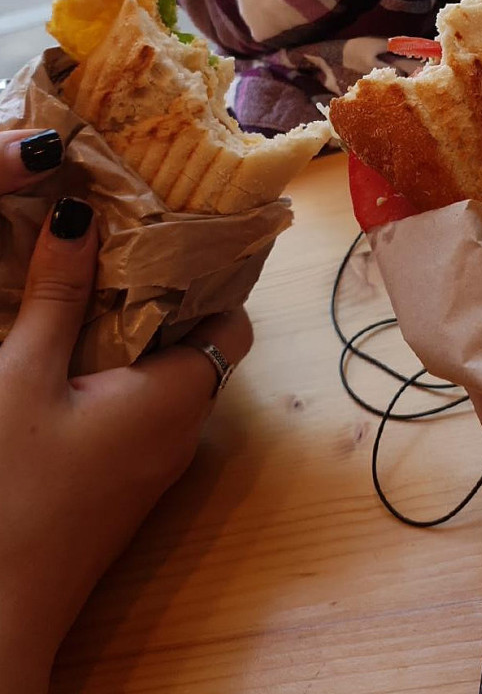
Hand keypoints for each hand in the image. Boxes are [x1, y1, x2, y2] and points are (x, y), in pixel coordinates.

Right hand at [0, 130, 252, 693]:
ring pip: (167, 372)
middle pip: (199, 340)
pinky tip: (72, 349)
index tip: (171, 228)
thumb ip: (56, 295)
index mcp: (177, 395)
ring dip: (136, 329)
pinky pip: (141, 405)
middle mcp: (181, 427)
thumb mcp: (24, 378)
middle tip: (120, 241)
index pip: (233, 318)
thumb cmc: (11, 494)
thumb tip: (80, 214)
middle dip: (164, 290)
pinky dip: (119, 368)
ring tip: (91, 281)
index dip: (210, 270)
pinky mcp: (124, 480)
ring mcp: (154, 460)